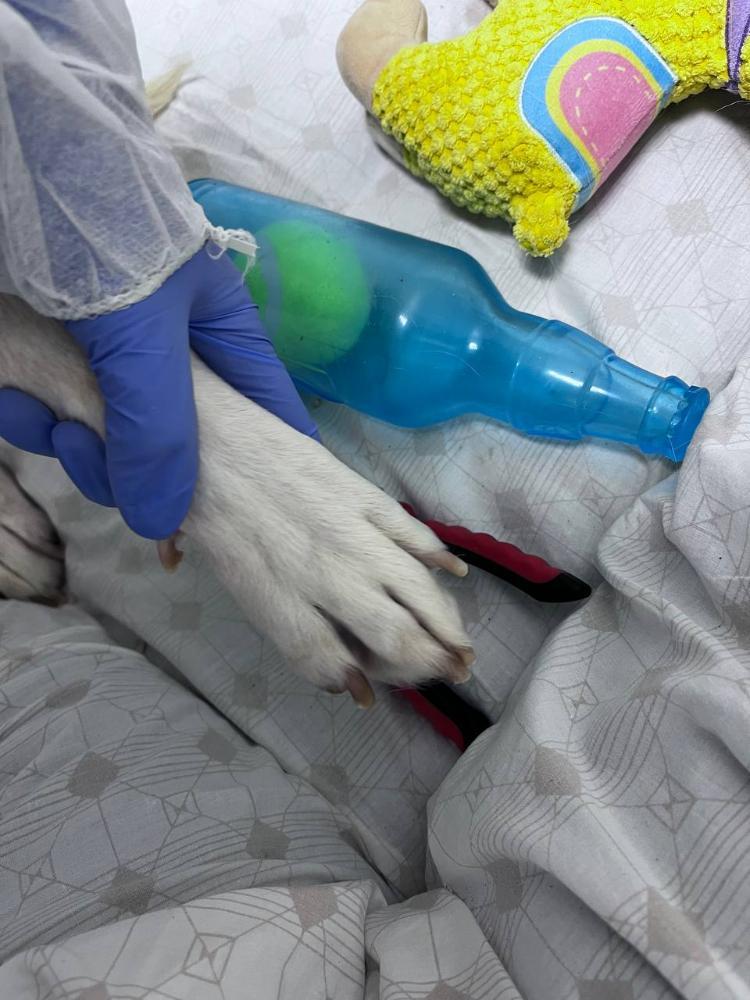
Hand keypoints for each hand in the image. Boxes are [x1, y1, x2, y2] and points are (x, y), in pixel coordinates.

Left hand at [0, 247, 317, 538]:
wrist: (18, 146)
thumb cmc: (101, 227)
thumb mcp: (140, 332)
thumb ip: (158, 429)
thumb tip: (163, 525)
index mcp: (222, 338)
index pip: (266, 420)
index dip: (254, 478)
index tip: (223, 529)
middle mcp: (177, 354)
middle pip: (176, 446)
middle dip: (129, 464)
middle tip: (86, 451)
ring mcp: (118, 355)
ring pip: (113, 436)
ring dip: (69, 441)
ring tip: (38, 415)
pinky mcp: (65, 354)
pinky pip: (61, 410)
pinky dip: (34, 416)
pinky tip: (12, 399)